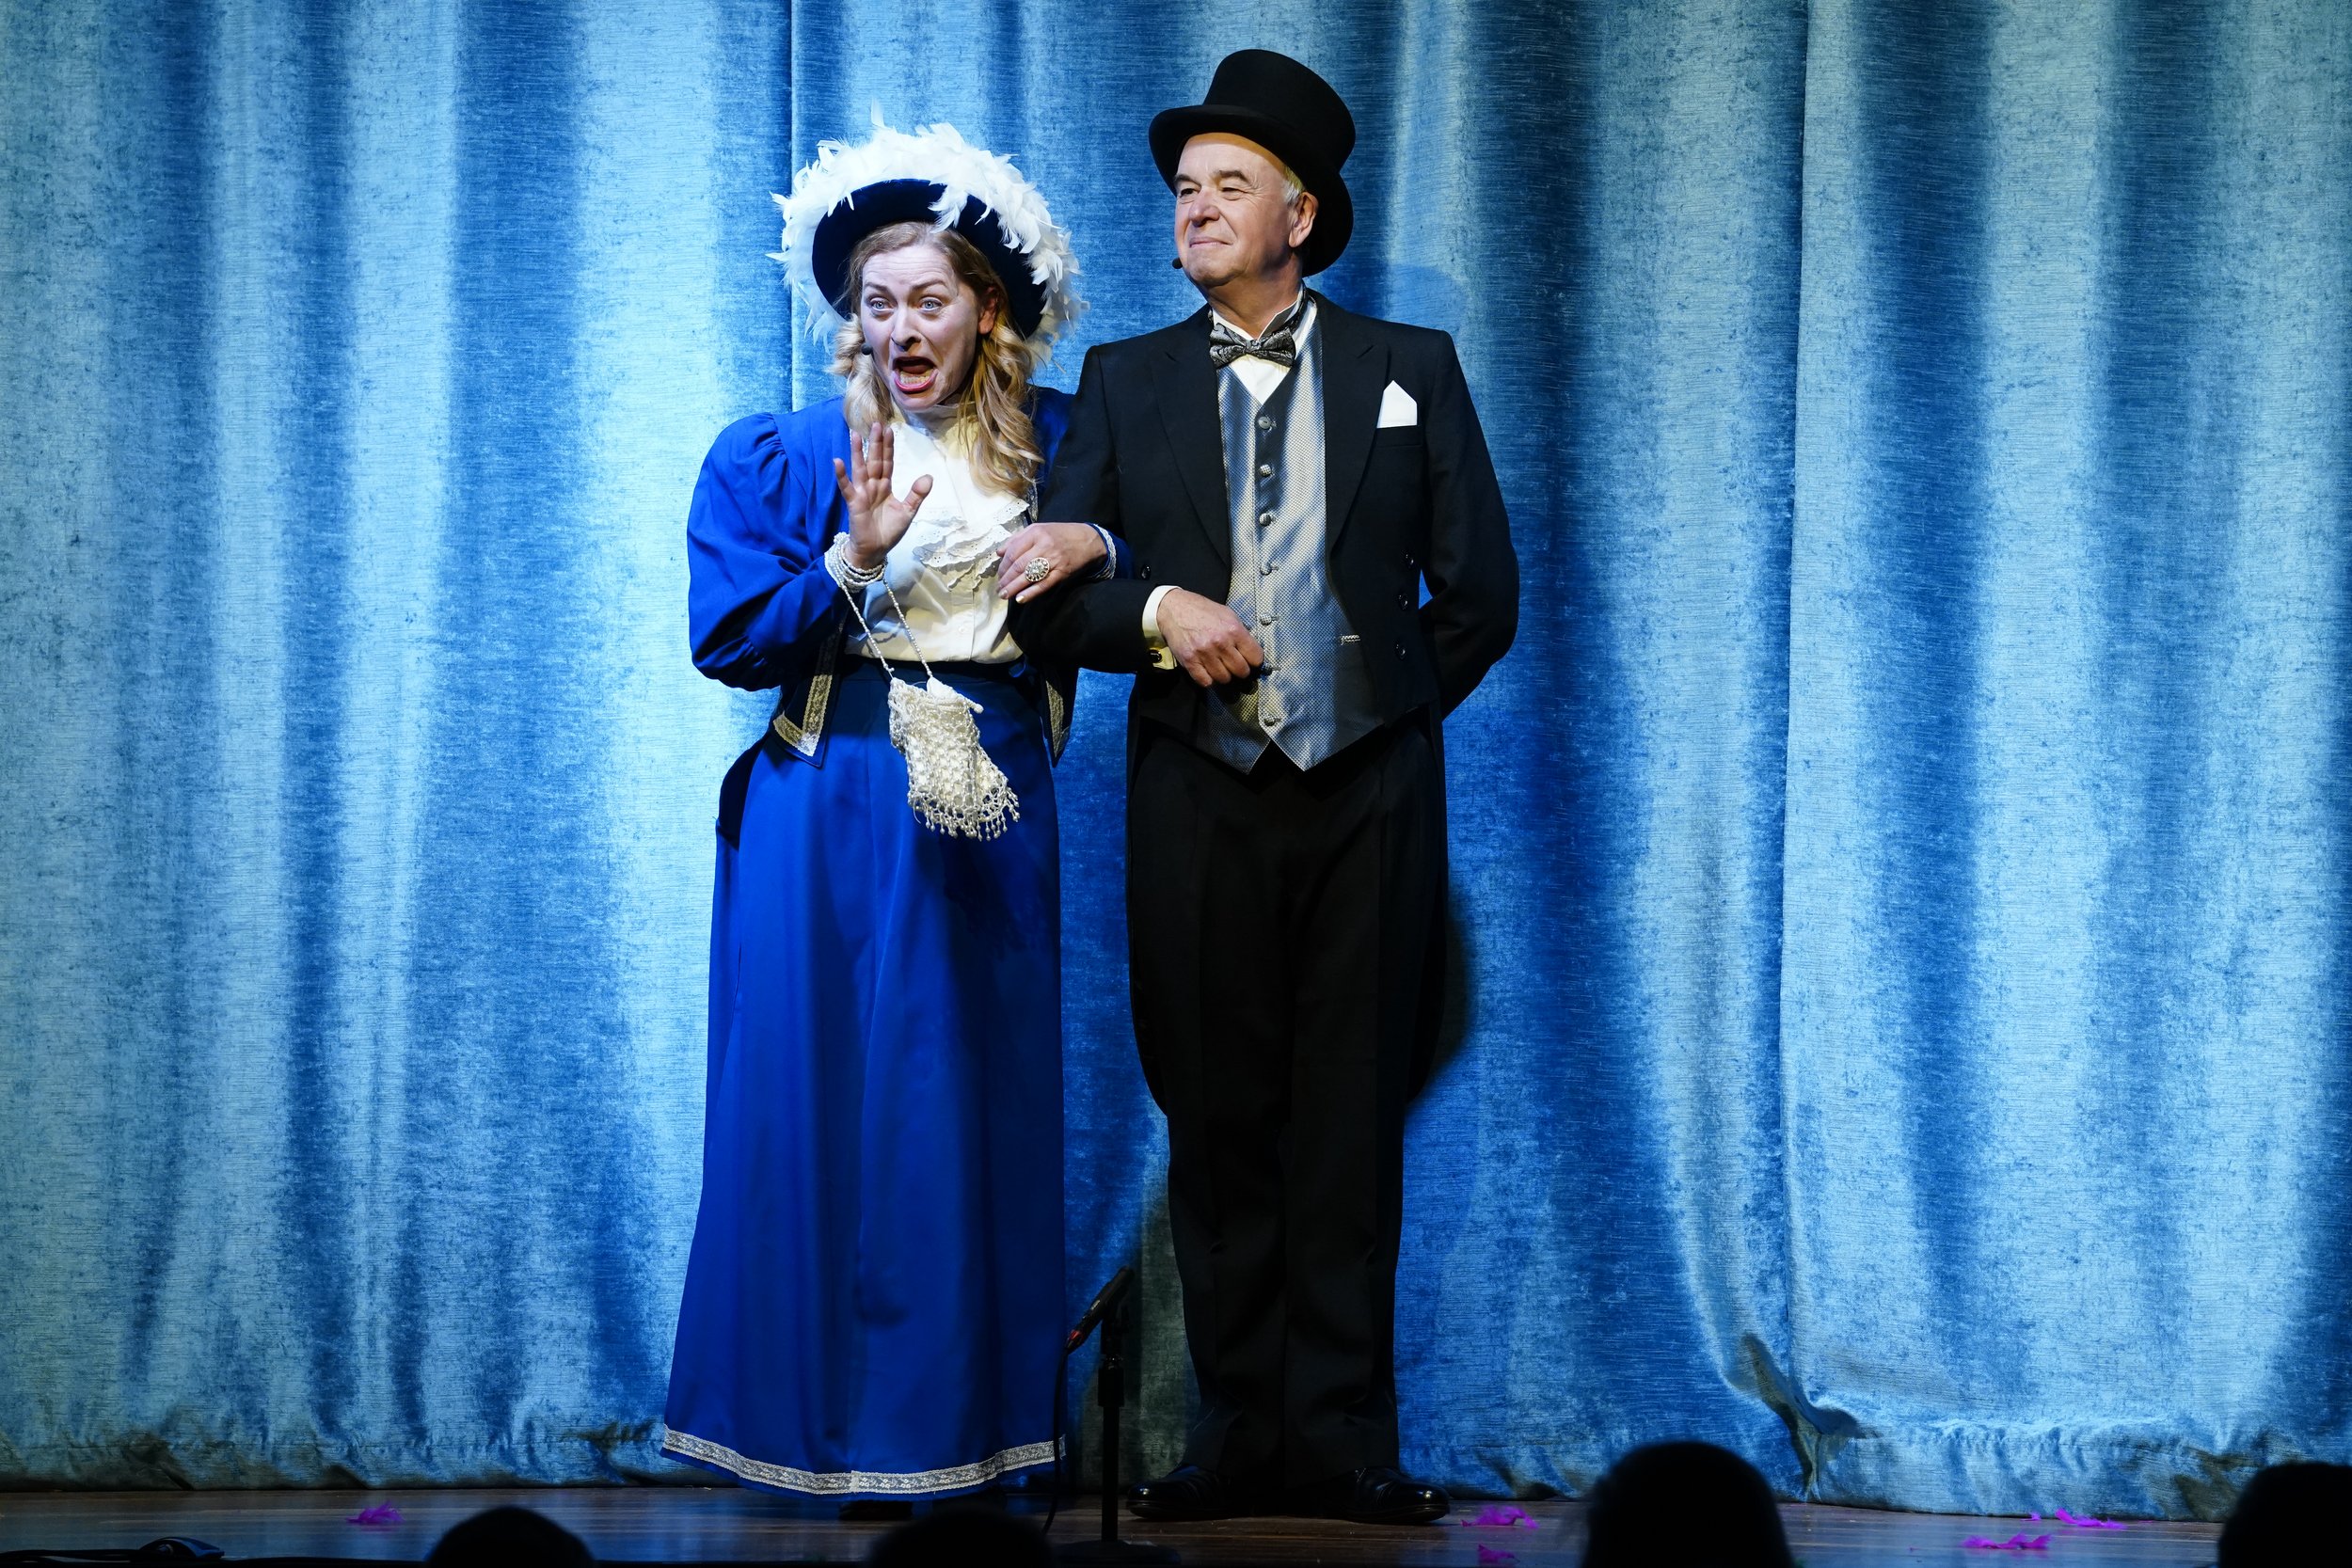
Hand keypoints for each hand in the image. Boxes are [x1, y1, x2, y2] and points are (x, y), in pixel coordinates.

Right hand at [831, 422, 930, 569]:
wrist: (875, 550)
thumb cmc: (889, 531)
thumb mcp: (908, 511)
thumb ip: (917, 494)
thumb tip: (928, 476)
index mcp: (885, 486)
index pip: (887, 462)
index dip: (888, 447)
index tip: (889, 429)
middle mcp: (873, 486)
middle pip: (875, 460)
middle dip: (875, 443)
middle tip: (876, 424)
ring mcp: (862, 493)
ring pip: (860, 468)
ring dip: (857, 452)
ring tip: (855, 434)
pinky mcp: (854, 503)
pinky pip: (847, 487)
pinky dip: (841, 475)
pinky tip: (837, 461)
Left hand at [997, 522, 1107, 601]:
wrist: (1088, 540)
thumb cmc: (1060, 534)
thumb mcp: (1038, 529)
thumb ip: (1017, 539)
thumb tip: (999, 553)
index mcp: (1035, 533)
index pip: (1013, 552)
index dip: (1003, 566)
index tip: (999, 575)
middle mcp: (1044, 546)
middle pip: (1019, 565)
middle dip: (1006, 579)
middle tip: (999, 589)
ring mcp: (1053, 560)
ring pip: (1029, 576)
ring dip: (1014, 588)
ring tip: (1004, 595)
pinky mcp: (1062, 572)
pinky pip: (1044, 584)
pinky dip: (1031, 593)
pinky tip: (1020, 599)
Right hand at [1153, 588, 1263, 685]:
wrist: (1174, 608)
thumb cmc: (1202, 610)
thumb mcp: (1227, 614)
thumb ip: (1241, 632)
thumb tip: (1252, 649)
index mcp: (1233, 629)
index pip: (1256, 657)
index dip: (1254, 660)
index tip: (1250, 660)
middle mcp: (1220, 643)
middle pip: (1241, 671)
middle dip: (1240, 670)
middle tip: (1235, 664)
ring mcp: (1204, 653)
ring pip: (1224, 679)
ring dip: (1224, 675)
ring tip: (1220, 666)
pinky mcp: (1189, 661)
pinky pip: (1206, 682)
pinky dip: (1208, 679)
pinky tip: (1208, 670)